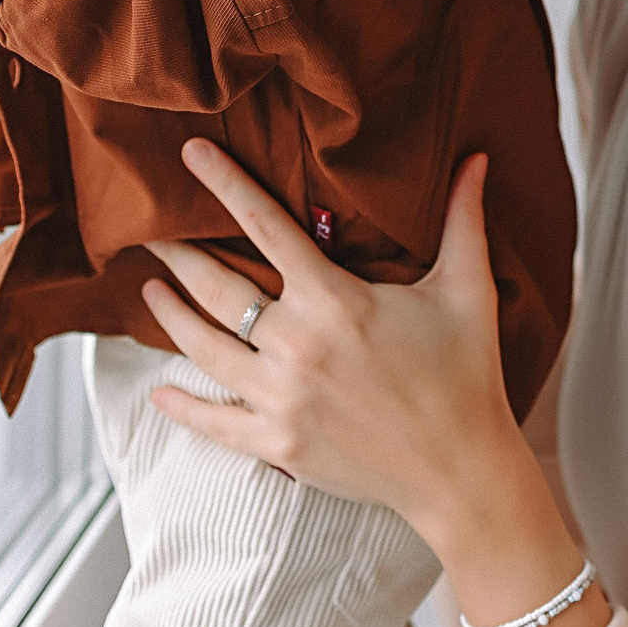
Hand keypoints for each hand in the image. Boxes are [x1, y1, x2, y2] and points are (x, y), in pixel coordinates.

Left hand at [140, 142, 524, 537]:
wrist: (461, 472)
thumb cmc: (467, 376)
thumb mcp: (467, 291)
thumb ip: (463, 220)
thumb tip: (475, 158)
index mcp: (335, 300)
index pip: (267, 226)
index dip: (225, 184)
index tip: (190, 154)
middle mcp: (297, 345)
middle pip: (217, 288)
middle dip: (179, 254)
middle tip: (151, 231)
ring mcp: (282, 398)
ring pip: (205, 348)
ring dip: (171, 317)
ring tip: (151, 291)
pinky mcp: (278, 445)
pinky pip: (215, 423)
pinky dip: (182, 407)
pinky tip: (159, 390)